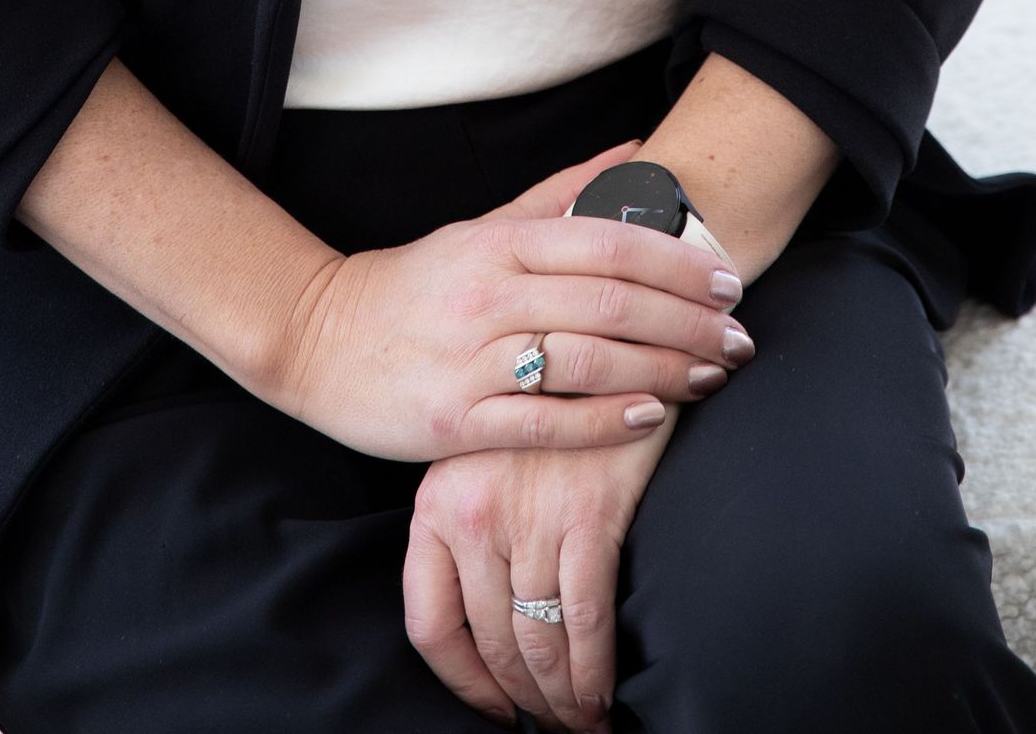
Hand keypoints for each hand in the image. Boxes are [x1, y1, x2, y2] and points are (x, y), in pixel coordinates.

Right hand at [269, 142, 748, 462]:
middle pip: (610, 303)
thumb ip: (558, 193)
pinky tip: (650, 416)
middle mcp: (487, 295)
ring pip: (586, 361)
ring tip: (712, 376)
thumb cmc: (412, 285)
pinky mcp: (455, 422)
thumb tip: (634, 149)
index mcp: (497, 242)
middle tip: (741, 338)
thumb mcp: (480, 227)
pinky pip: (545, 422)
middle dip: (689, 322)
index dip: (676, 262)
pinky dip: (605, 419)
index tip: (728, 279)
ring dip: (663, 370)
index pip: (606, 243)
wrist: (316, 340)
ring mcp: (470, 359)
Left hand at [404, 419, 676, 729]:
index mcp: (436, 503)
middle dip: (527, 700)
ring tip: (584, 719)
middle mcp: (473, 514)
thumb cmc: (547, 410)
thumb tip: (493, 628)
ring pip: (540, 644)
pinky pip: (586, 621)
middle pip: (492, 644)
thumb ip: (474, 530)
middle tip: (555, 724)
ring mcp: (528, 515)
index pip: (430, 623)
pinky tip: (606, 691)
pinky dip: (596, 670)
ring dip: (565, 698)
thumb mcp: (485, 459)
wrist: (605, 341)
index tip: (496, 709)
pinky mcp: (588, 514)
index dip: (462, 682)